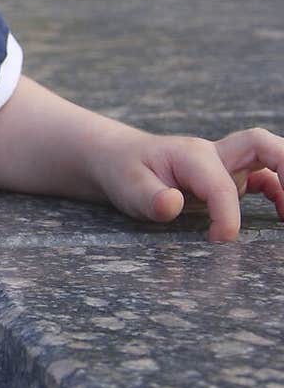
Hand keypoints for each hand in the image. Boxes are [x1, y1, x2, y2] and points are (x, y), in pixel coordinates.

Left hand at [97, 127, 283, 243]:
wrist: (121, 160)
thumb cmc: (125, 172)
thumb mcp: (126, 186)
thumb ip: (149, 197)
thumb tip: (171, 204)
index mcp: (192, 156)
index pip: (222, 185)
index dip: (227, 217)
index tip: (219, 242)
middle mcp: (215, 154)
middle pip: (262, 144)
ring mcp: (226, 164)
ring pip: (269, 157)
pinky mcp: (231, 177)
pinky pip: (266, 178)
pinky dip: (280, 193)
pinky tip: (283, 216)